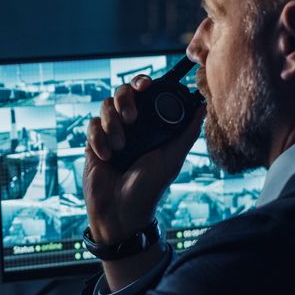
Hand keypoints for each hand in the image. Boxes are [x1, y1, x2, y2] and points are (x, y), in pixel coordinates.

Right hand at [84, 75, 204, 244]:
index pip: (144, 94)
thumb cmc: (149, 188)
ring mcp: (111, 133)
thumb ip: (187, 133)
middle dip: (125, 100)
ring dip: (112, 124)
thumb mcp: (172, 159)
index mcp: (150, 126)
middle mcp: (130, 126)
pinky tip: (107, 157)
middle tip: (131, 118)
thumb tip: (203, 106)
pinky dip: (99, 140)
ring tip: (121, 147)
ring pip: (105, 107)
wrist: (121, 211)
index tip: (145, 85)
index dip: (142, 83)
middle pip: (121, 92)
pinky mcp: (93, 143)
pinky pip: (92, 126)